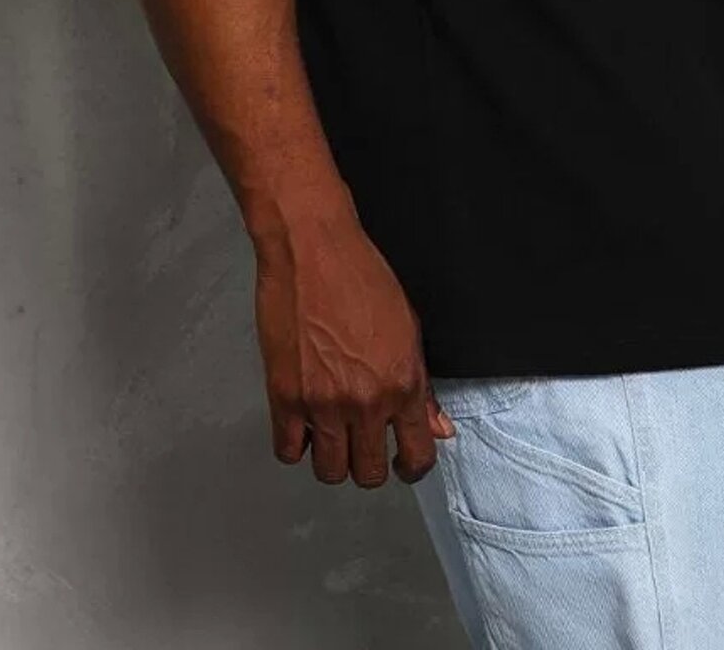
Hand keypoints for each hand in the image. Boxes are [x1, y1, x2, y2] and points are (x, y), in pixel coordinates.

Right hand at [255, 209, 454, 487]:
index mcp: (403, 384)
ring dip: (332, 457)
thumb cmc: (362, 277)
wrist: (312, 249)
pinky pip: (288, 451)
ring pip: (329, 471)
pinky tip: (302, 422)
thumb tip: (438, 428)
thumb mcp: (408, 326)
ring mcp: (323, 405)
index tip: (403, 463)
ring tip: (331, 433)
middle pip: (368, 473)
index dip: (412, 466)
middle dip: (369, 463)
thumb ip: (422, 386)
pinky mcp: (285, 397)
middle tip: (362, 443)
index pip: (417, 455)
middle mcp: (366, 403)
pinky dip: (295, 443)